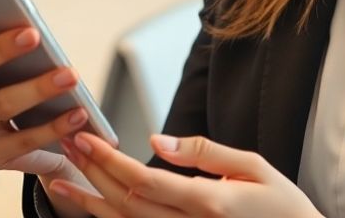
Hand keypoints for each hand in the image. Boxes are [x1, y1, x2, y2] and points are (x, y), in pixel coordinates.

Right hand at [0, 0, 91, 178]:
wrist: (39, 148)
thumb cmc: (25, 89)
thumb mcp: (15, 64)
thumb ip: (15, 41)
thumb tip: (32, 24)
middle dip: (1, 48)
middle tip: (33, 34)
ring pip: (1, 103)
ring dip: (38, 87)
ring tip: (70, 75)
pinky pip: (24, 138)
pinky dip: (54, 125)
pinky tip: (78, 113)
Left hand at [50, 132, 322, 217]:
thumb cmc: (283, 207)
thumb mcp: (254, 166)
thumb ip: (204, 152)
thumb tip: (156, 139)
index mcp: (208, 202)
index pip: (145, 180)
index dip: (109, 160)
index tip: (86, 136)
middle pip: (126, 202)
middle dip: (92, 171)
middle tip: (66, 141)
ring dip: (90, 199)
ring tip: (61, 176)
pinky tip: (89, 205)